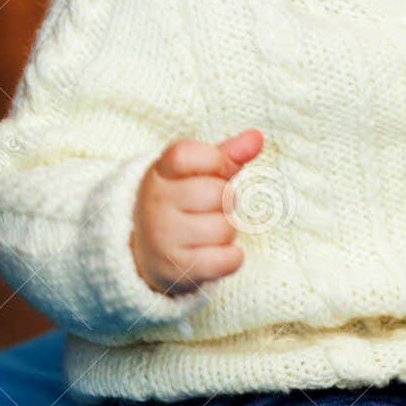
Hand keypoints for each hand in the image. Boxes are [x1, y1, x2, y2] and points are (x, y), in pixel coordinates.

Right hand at [130, 129, 263, 295]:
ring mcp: (164, 237)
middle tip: (207, 208)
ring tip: (206, 231)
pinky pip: (227, 259)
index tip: (214, 171)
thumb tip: (256, 137)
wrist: (149, 254)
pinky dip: (230, 257)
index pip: (186, 155)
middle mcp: (156, 203)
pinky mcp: (178, 268)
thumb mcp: (196, 175)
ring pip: (224, 227)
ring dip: (226, 231)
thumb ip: (226, 155)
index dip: (213, 161)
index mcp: (160, 173)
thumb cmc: (182, 205)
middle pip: (216, 193)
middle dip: (224, 201)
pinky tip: (215, 252)